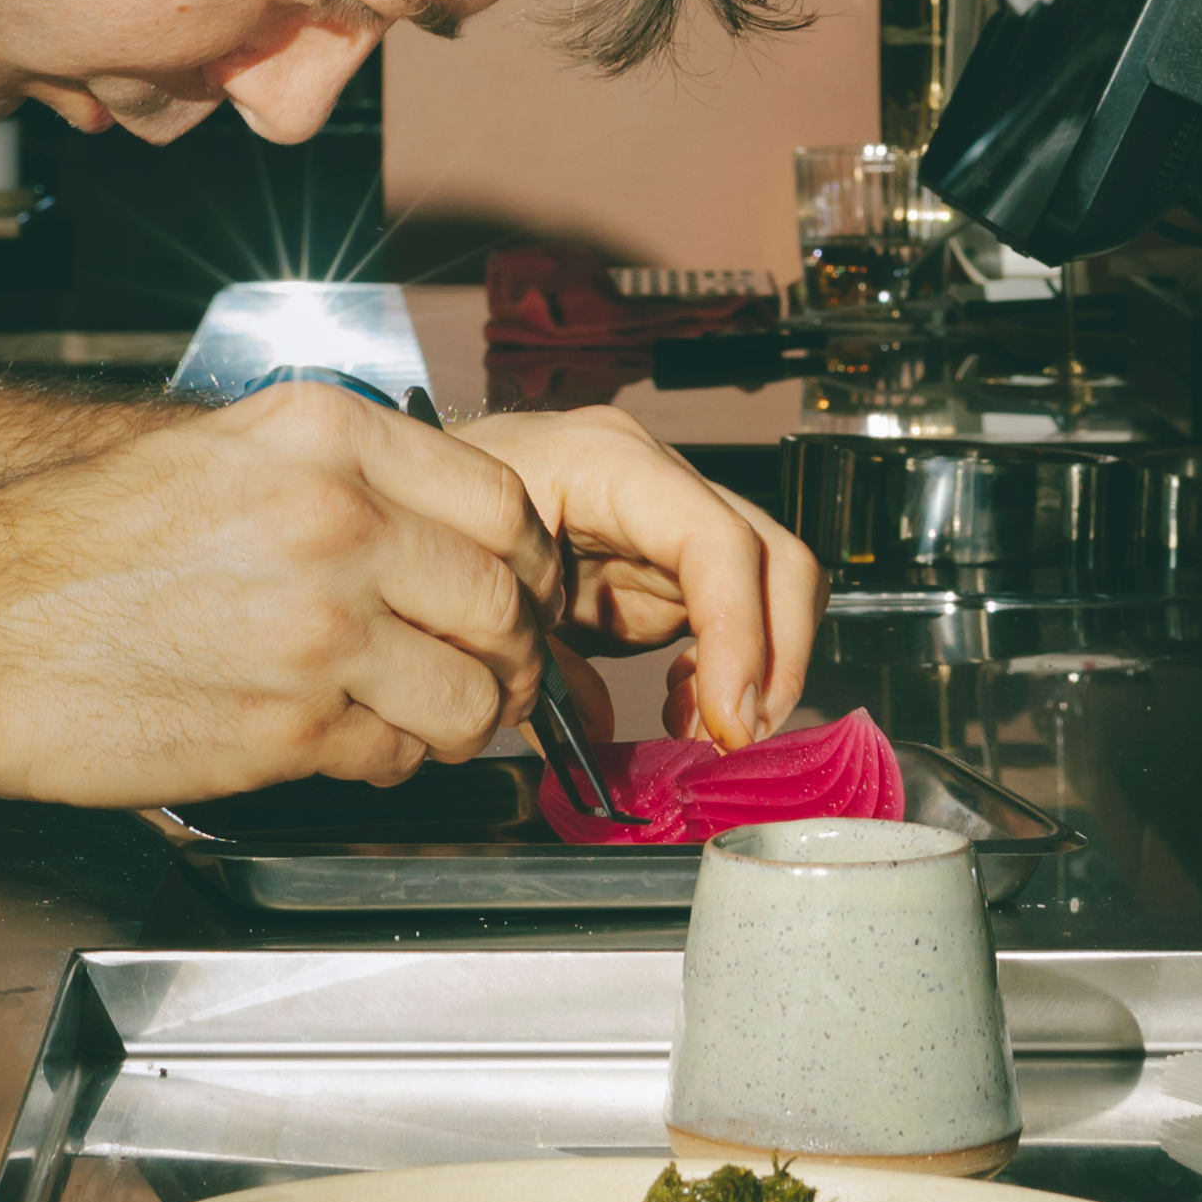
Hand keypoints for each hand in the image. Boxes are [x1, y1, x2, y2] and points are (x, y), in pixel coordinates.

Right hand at [0, 382, 564, 804]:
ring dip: (470, 717)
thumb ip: (337, 469)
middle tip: (500, 672)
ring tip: (431, 717)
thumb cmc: (75, 547)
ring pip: (476, 692)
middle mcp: (337, 520)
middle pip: (507, 601)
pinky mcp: (290, 729)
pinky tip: (356, 744)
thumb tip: (438, 521)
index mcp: (326, 435)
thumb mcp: (217, 448)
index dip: (529, 562)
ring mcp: (320, 628)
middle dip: (516, 650)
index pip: (504, 501)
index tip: (519, 590)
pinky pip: (402, 758)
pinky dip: (398, 762)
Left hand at [449, 406, 826, 749]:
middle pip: (777, 560)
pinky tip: (680, 703)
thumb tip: (601, 731)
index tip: (727, 720)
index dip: (739, 636)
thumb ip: (537, 661)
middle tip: (732, 738)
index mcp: (608, 463)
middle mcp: (661, 479)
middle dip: (774, 661)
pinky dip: (729, 669)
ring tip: (698, 729)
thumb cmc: (441, 516)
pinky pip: (739, 613)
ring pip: (776, 587)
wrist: (423, 486)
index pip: (716, 542)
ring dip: (759, 672)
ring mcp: (676, 517)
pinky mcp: (675, 559)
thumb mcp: (475, 587)